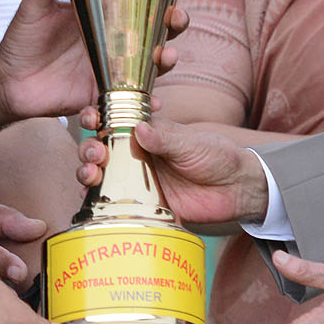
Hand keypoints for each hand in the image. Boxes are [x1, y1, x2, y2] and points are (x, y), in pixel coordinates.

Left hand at [0, 0, 186, 121]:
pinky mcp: (106, 93)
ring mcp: (115, 67)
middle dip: (176, 21)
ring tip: (165, 56)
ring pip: (152, 63)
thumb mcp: (34, 5)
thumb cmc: (23, 39)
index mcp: (105, 11)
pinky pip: (130, 100)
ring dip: (166, 59)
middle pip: (159, 28)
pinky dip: (145, 104)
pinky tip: (152, 104)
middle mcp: (117, 38)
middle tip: (176, 16)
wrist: (9, 81)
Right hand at [77, 117, 265, 225]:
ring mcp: (138, 181)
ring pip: (102, 176)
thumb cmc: (216, 156)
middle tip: (95, 154)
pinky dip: (98, 204)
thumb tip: (140, 128)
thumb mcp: (191, 143)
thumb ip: (166, 138)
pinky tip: (91, 201)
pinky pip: (116, 206)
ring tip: (90, 175)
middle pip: (100, 150)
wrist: (236, 190)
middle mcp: (137, 156)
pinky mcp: (144, 206)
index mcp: (147, 133)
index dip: (97, 118)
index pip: (114, 121)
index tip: (92, 118)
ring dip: (87, 173)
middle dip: (88, 149)